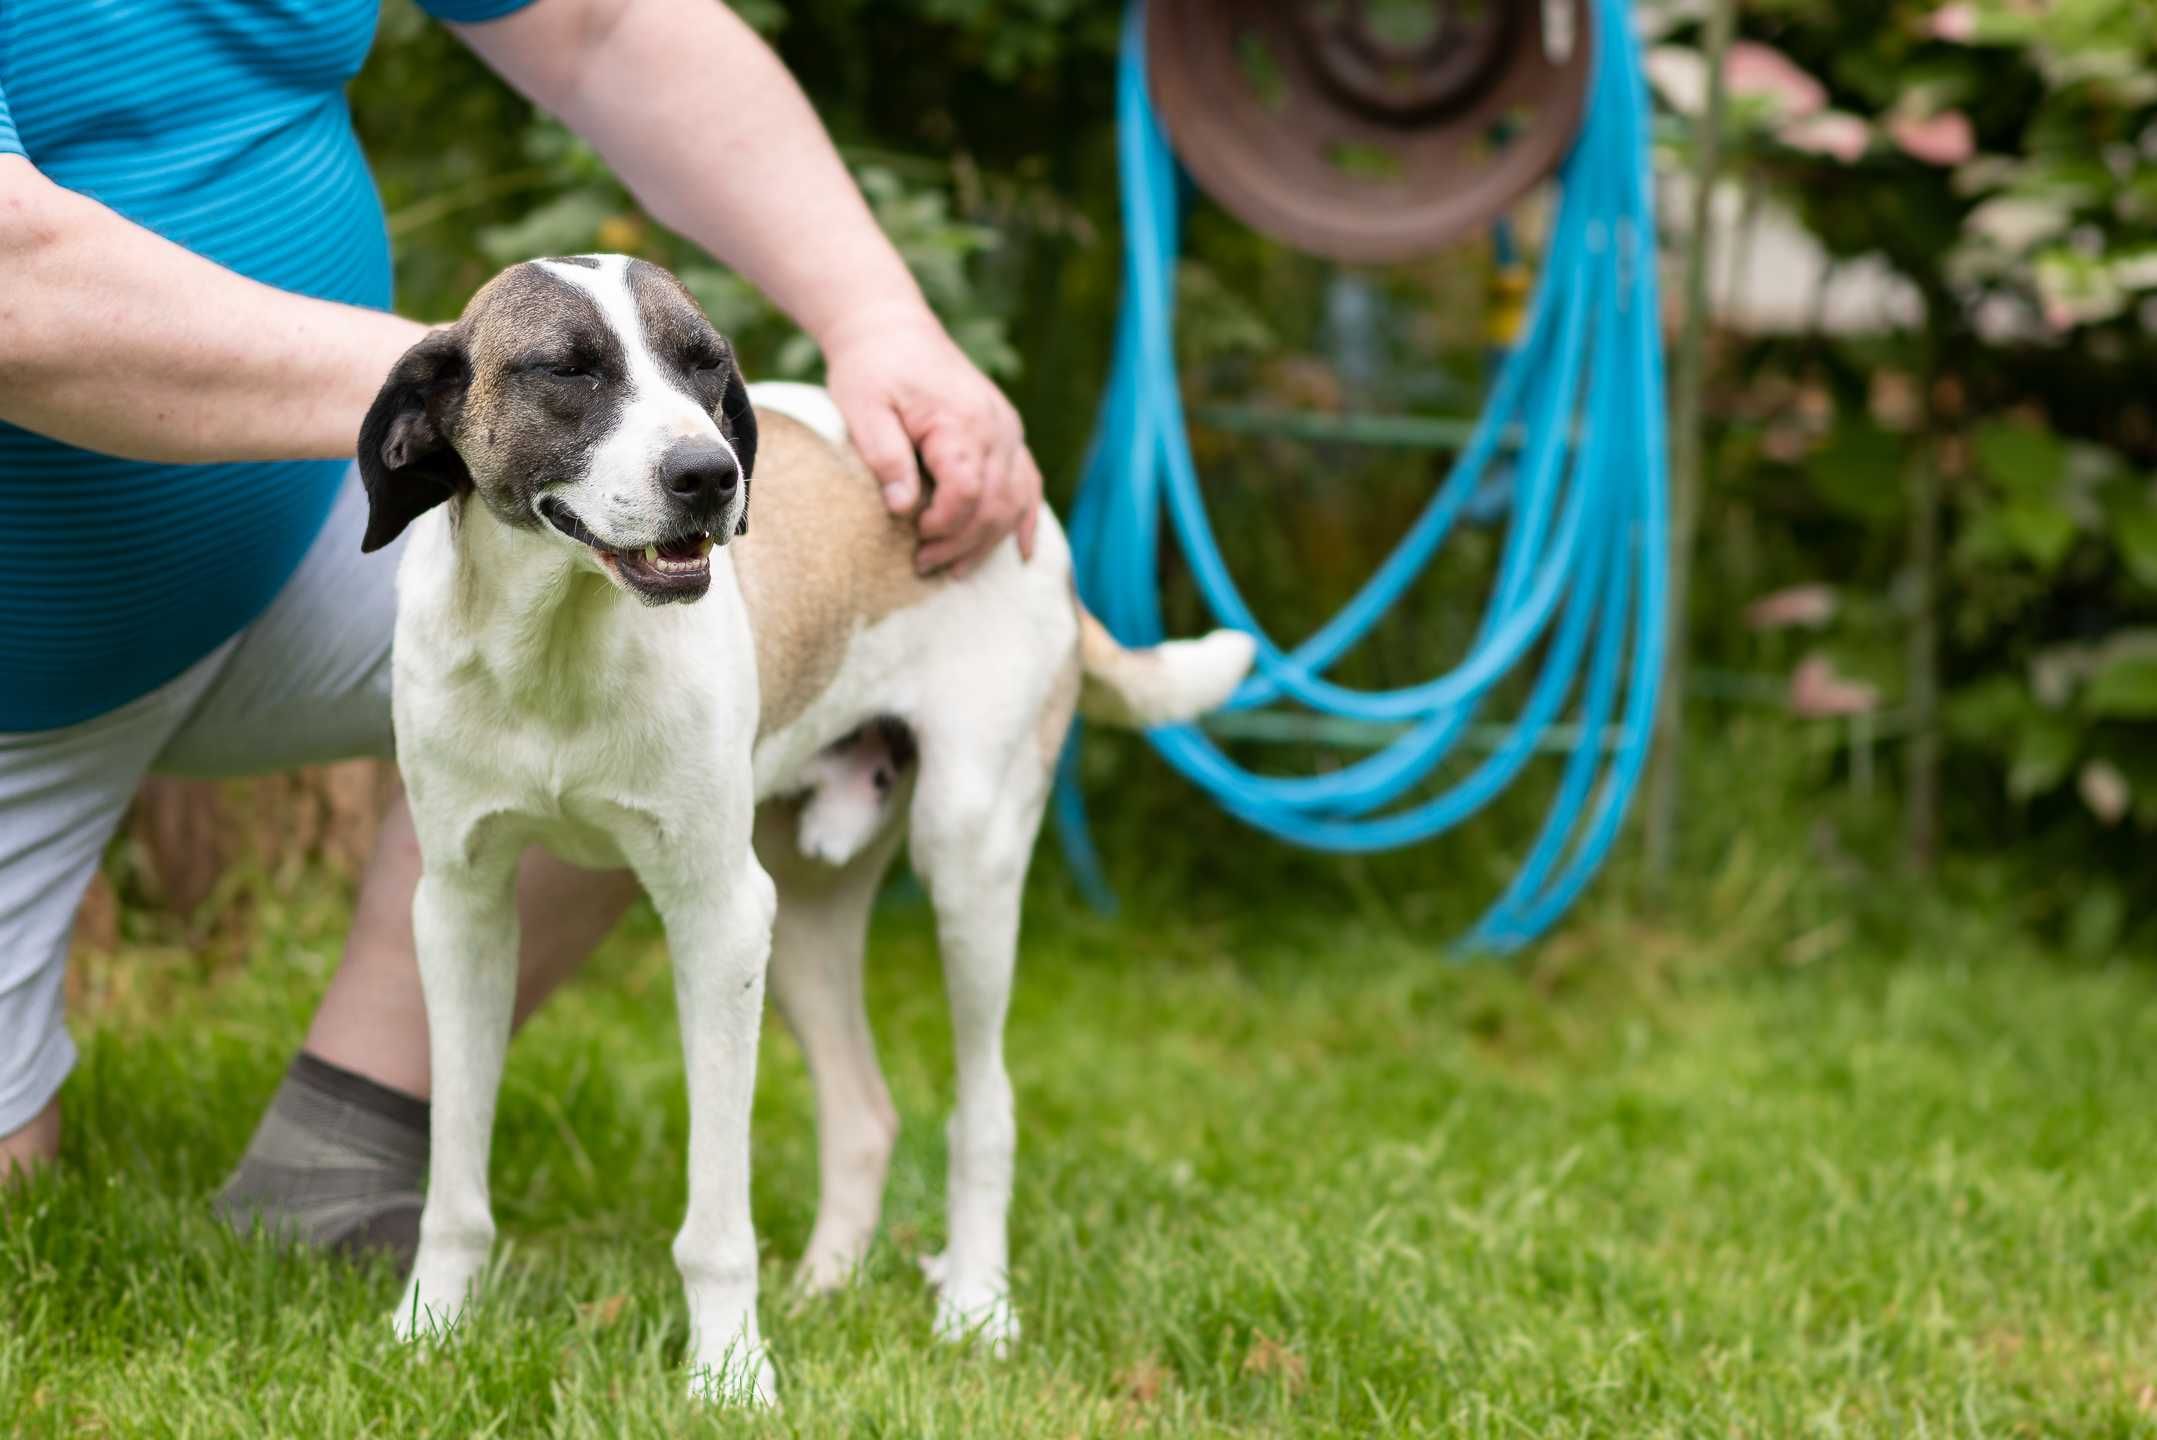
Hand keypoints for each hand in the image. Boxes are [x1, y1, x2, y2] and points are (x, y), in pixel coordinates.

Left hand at [820, 304, 1042, 575]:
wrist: (891, 327)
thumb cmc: (871, 368)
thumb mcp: (862, 407)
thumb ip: (884, 455)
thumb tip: (902, 507)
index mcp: (960, 421)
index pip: (967, 490)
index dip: (944, 523)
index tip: (913, 535)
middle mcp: (995, 427)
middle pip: (995, 503)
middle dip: (961, 543)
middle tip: (923, 565)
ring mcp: (1007, 431)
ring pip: (1015, 501)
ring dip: (988, 541)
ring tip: (953, 570)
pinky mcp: (1007, 434)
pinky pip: (1029, 483)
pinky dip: (1025, 520)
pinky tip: (1023, 552)